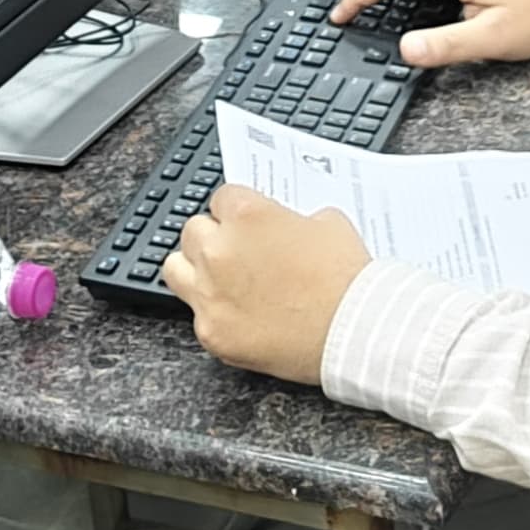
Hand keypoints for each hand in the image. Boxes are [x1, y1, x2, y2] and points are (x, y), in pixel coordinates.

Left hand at [158, 183, 370, 384]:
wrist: (354, 330)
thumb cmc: (345, 276)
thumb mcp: (326, 222)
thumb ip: (291, 216)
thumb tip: (280, 223)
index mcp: (246, 215)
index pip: (222, 198)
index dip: (238, 211)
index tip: (248, 224)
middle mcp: (219, 250)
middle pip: (194, 230)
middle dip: (216, 238)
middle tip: (239, 253)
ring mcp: (210, 293)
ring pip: (176, 268)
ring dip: (195, 269)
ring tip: (221, 279)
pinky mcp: (211, 332)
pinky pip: (197, 315)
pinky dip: (216, 314)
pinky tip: (241, 316)